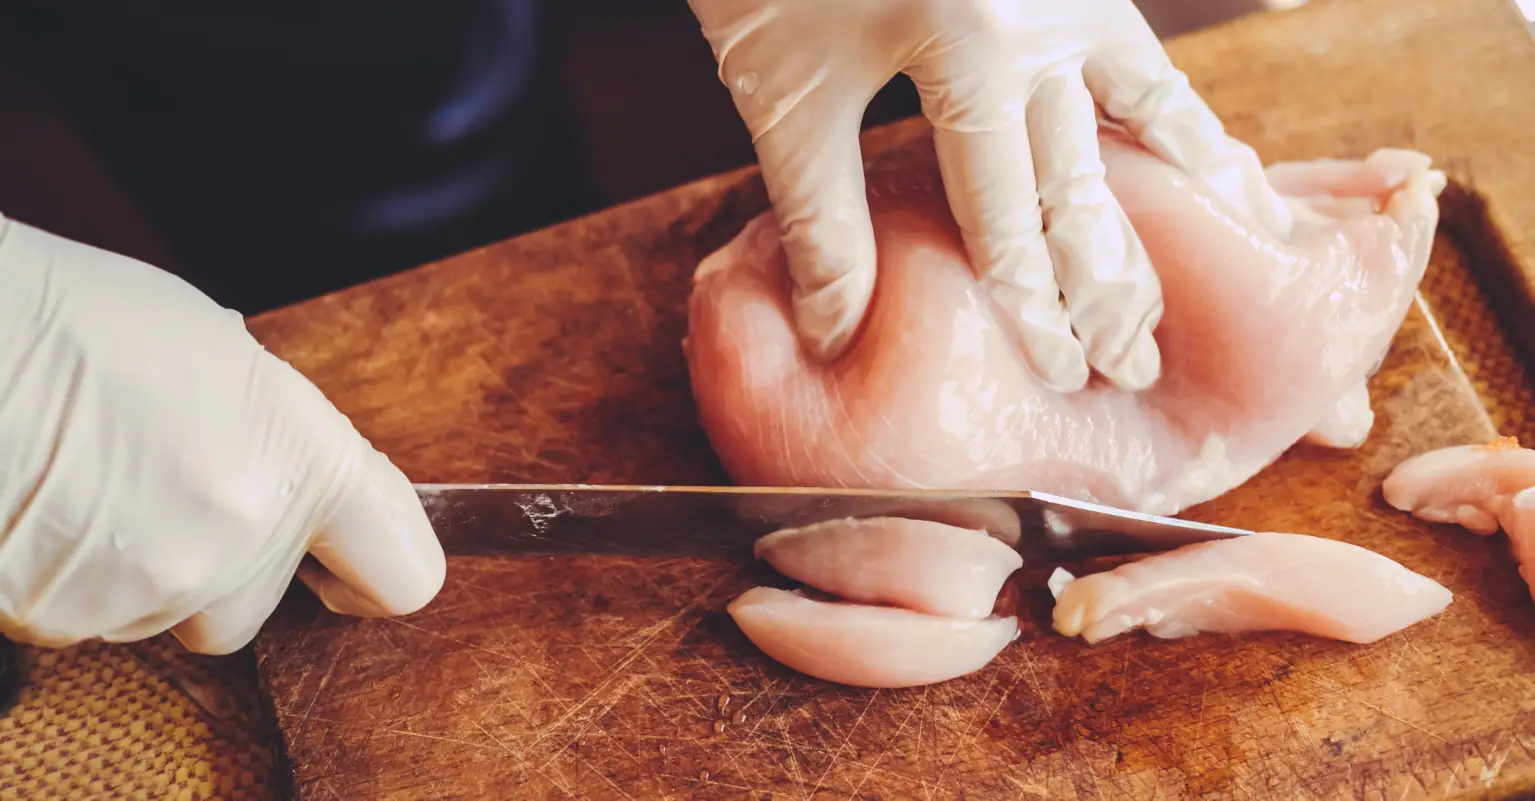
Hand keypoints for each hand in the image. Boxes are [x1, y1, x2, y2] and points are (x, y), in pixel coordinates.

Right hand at [0, 214, 445, 654]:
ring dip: (139, 570)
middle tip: (164, 490)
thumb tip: (278, 468)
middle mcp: (243, 540)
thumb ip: (274, 435)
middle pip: (254, 608)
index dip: (374, 572)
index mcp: (305, 463)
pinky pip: (85, 619)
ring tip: (90, 482)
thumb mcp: (223, 356)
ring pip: (164, 614)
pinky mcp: (64, 619)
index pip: (403, 573)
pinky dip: (72, 578)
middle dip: (219, 568)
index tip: (347, 567)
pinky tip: (48, 506)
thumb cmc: (81, 320)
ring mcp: (153, 588)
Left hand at [688, 0, 1292, 390]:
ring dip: (1170, 203)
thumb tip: (838, 334)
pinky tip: (1208, 159)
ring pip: (1142, 114)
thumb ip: (821, 220)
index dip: (1036, 307)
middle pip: (1088, 180)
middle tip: (1138, 366)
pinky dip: (1174, 115)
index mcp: (974, 52)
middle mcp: (1046, 19)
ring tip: (1211, 271)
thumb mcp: (787, 95)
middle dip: (1109, 282)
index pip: (1014, 217)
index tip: (1059, 374)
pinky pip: (1139, 59)